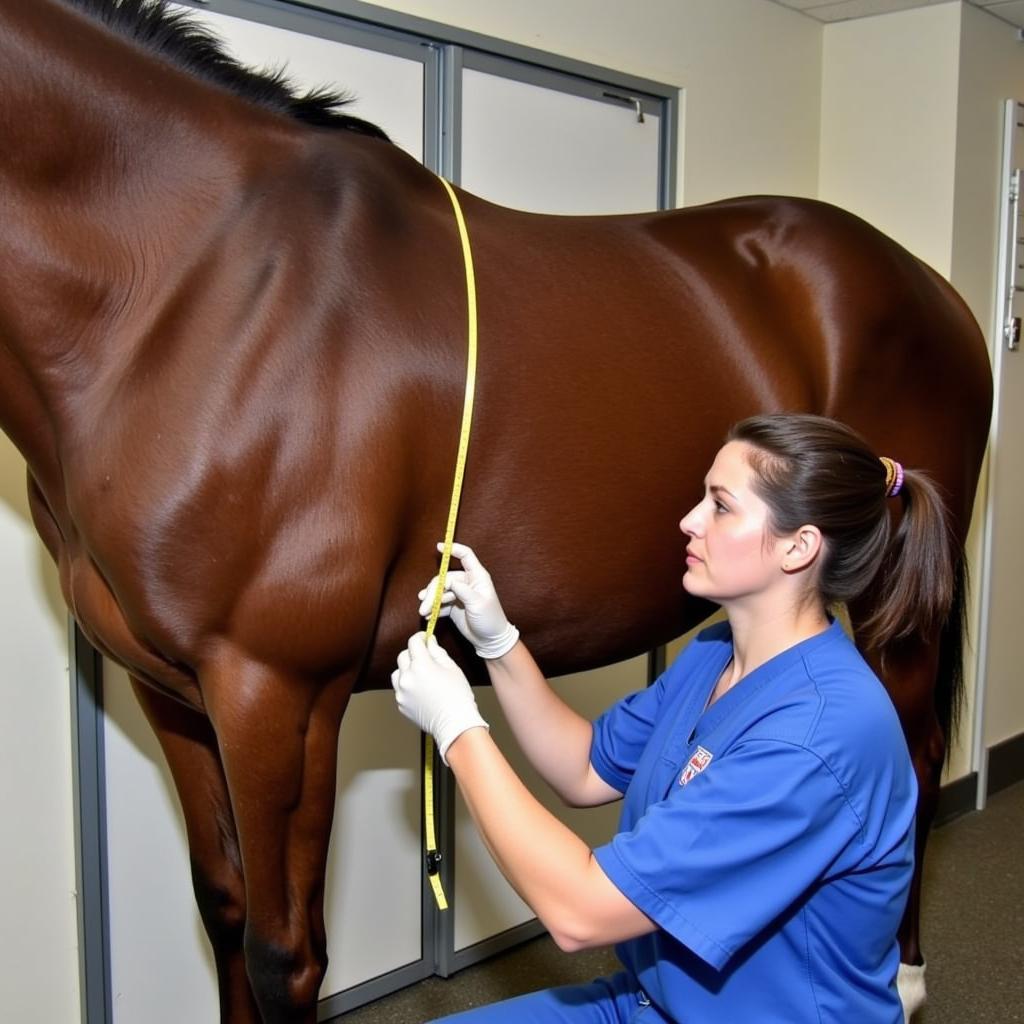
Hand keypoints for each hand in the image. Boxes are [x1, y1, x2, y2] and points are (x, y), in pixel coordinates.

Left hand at [391, 632, 488, 763]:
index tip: (424, 638)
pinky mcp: (401, 704)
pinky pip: (400, 688)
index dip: (420, 637)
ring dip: (407, 670)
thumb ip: (437, 652)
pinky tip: (421, 690)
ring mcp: (402, 692)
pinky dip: (407, 686)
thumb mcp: (452, 668)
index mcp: (421, 665)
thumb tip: (430, 642)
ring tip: (421, 676)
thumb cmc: (458, 696)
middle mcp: (407, 678)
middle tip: (425, 657)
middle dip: (413, 653)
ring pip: (397, 672)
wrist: (455, 724)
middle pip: (403, 656)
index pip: (413, 642)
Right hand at [418, 542, 519, 658]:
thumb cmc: (490, 619)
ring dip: (430, 600)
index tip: (439, 546)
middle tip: (425, 604)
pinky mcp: (453, 606)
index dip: (453, 549)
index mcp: (477, 577)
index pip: (466, 556)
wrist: (490, 640)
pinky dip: (432, 608)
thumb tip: (449, 581)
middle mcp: (467, 582)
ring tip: (423, 611)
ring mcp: (459, 594)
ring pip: (440, 591)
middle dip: (433, 591)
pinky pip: (439, 603)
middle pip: (445, 578)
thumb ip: (464, 591)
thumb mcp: (478, 604)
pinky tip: (427, 615)